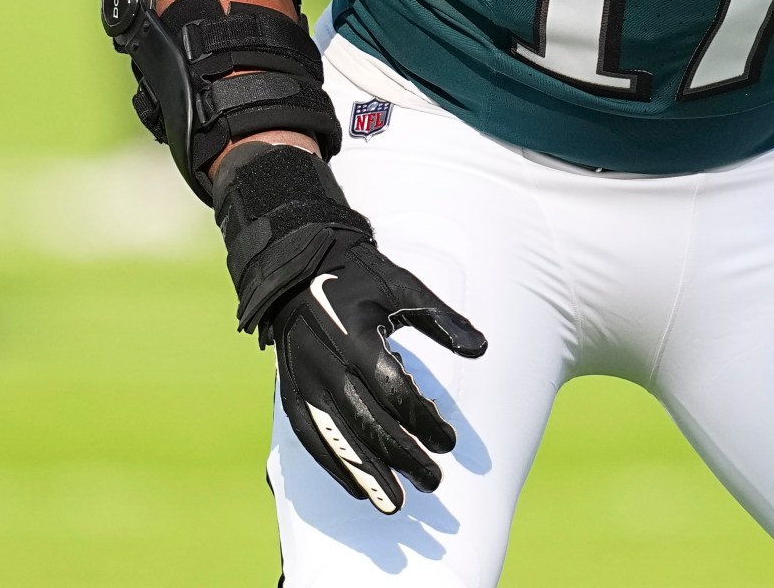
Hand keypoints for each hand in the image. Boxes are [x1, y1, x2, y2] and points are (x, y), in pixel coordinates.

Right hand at [270, 238, 487, 512]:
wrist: (296, 269)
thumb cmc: (359, 277)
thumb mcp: (402, 287)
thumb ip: (440, 319)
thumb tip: (481, 349)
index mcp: (356, 336)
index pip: (394, 390)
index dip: (424, 420)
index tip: (451, 441)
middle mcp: (327, 363)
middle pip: (368, 421)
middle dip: (403, 456)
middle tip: (433, 481)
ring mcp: (305, 380)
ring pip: (339, 437)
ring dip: (368, 473)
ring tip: (395, 505)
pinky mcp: (292, 392)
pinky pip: (312, 437)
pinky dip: (334, 466)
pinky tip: (358, 489)